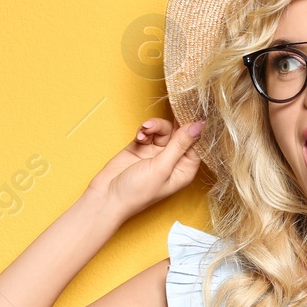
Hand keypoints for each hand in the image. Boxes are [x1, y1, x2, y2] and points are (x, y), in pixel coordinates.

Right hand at [87, 117, 205, 218]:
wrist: (107, 197)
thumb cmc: (137, 191)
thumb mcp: (162, 167)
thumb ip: (180, 144)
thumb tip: (199, 126)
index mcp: (184, 169)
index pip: (197, 144)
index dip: (195, 129)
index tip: (193, 112)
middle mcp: (173, 160)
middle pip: (180, 133)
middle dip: (174, 123)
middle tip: (171, 110)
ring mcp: (156, 153)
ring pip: (163, 130)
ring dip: (155, 126)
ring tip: (145, 129)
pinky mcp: (141, 147)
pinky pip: (148, 132)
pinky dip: (144, 131)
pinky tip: (139, 136)